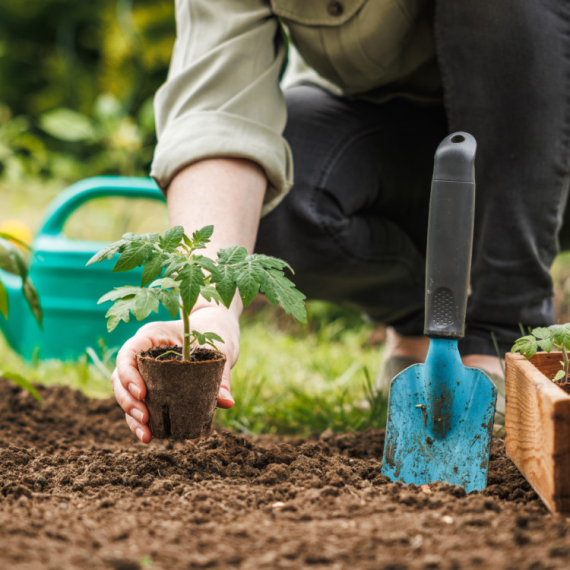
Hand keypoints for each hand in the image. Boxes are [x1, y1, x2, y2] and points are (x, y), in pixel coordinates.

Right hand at [112, 305, 239, 442]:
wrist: (215, 327)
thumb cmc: (214, 331)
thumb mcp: (220, 348)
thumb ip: (221, 375)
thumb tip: (227, 403)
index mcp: (153, 335)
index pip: (128, 352)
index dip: (129, 374)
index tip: (142, 393)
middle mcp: (143, 352)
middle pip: (121, 376)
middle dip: (127, 400)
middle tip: (144, 418)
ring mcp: (145, 369)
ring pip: (125, 392)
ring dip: (130, 415)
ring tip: (146, 434)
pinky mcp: (152, 384)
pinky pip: (140, 402)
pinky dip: (140, 420)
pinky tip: (149, 435)